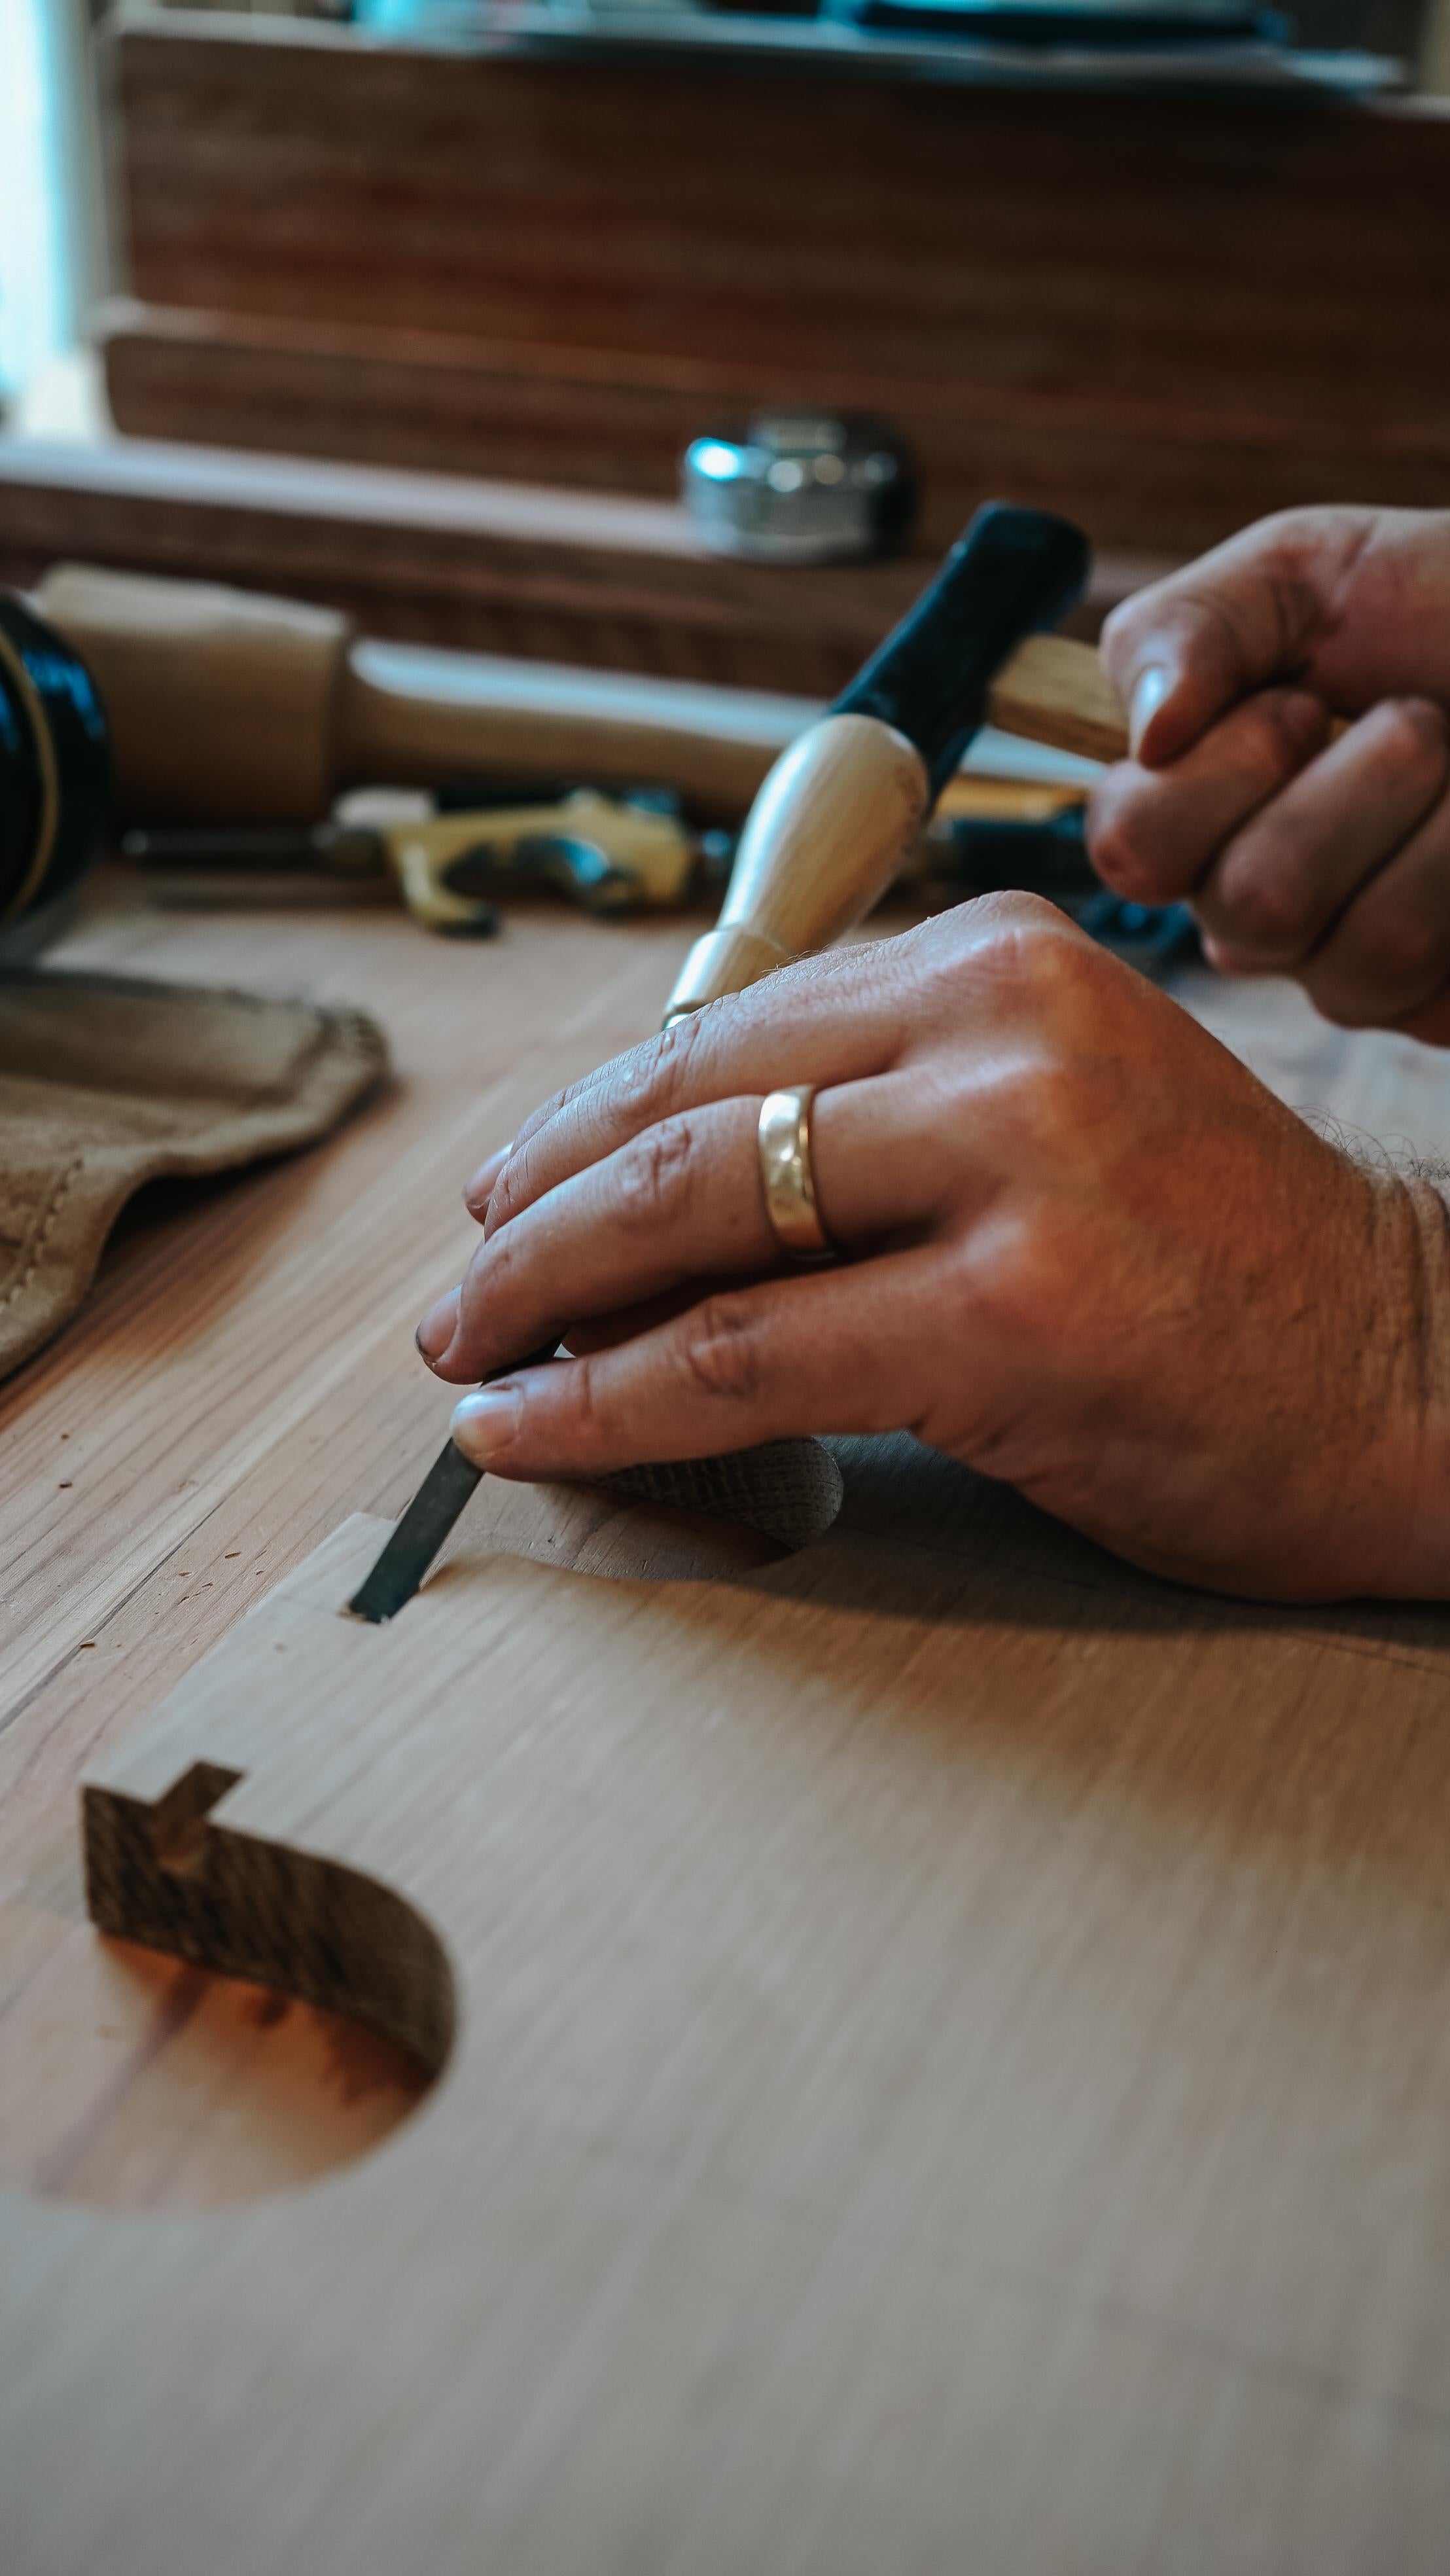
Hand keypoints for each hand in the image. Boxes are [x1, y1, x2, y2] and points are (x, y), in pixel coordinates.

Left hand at [416, 901, 1449, 1600]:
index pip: (723, 1026)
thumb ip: (877, 1106)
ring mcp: (1010, 1169)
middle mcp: (1000, 1032)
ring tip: (471, 1360)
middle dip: (531, 1215)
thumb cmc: (1212, 1261)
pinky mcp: (1007, 1321)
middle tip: (460, 1292)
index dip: (579, 1119)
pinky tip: (529, 1430)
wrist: (1407, 1369)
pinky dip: (602, 1401)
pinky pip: (735, 1360)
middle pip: (681, 1114)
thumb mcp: (1049, 1111)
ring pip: (686, 1223)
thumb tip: (650, 1174)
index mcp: (997, 960)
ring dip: (542, 1302)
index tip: (504, 1191)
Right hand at [1088, 506, 1449, 1040]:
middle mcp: (1252, 904)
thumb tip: (1144, 733)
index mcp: (1198, 805)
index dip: (1209, 779)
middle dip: (1347, 789)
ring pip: (1340, 955)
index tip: (1299, 701)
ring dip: (1427, 825)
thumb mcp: (1310, 570)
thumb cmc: (1446, 606)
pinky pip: (1411, 982)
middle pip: (1239, 907)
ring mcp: (1339, 967)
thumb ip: (1191, 626)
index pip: (1125, 848)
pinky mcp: (1422, 1008)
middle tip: (1415, 719)